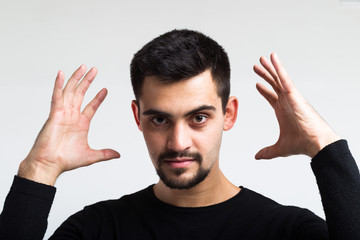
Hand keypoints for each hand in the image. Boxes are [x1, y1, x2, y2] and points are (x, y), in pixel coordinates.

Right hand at [18, 65, 119, 184]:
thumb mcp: (91, 155)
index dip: (98, 97)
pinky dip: (58, 85)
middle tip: (94, 70)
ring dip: (76, 78)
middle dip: (88, 81)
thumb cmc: (66, 160)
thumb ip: (105, 153)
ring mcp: (63, 113)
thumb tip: (117, 154)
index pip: (92, 106)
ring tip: (83, 68)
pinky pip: (57, 96)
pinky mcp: (54, 114)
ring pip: (70, 91)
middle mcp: (72, 116)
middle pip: (81, 94)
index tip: (105, 89)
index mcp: (81, 123)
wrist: (50, 164)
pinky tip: (61, 74)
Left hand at [253, 53, 339, 159]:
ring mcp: (290, 97)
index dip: (264, 90)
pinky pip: (285, 79)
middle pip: (274, 84)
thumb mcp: (279, 148)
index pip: (271, 96)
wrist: (315, 143)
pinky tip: (273, 58)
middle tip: (257, 66)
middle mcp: (286, 102)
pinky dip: (279, 68)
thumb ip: (267, 151)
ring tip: (262, 59)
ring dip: (270, 68)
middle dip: (265, 74)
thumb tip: (256, 156)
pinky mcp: (294, 95)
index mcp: (283, 110)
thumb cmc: (303, 144)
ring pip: (278, 78)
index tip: (257, 84)